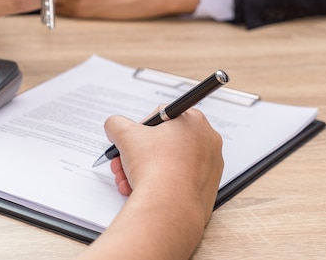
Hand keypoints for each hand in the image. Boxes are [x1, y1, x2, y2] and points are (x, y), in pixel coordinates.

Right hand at [78, 112, 221, 259]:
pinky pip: (179, 181)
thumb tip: (115, 126)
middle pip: (164, 143)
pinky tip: (142, 190)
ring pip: (169, 163)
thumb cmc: (155, 167)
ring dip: (143, 170)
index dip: (140, 129)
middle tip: (124, 162)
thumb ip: (116, 124)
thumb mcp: (124, 134)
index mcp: (194, 121)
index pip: (162, 117)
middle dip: (138, 154)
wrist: (168, 206)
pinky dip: (160, 184)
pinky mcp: (207, 189)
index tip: (130, 141)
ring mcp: (210, 167)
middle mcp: (208, 142)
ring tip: (127, 180)